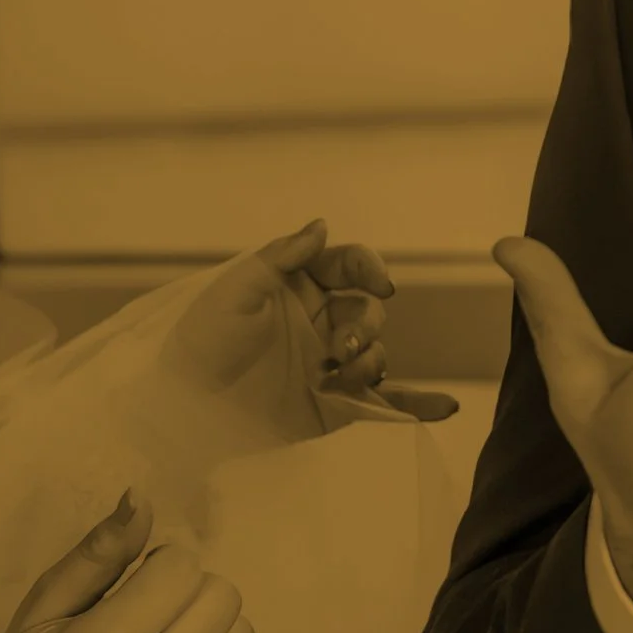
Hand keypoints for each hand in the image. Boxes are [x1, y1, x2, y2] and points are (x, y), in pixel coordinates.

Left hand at [168, 221, 457, 422]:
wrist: (185, 407)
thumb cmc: (202, 342)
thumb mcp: (234, 291)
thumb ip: (281, 258)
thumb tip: (323, 225)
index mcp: (298, 286)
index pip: (348, 264)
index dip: (368, 268)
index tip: (379, 283)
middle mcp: (319, 321)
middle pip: (369, 309)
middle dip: (364, 326)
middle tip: (341, 350)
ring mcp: (329, 364)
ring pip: (377, 352)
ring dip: (372, 361)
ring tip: (345, 379)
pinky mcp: (335, 404)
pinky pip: (384, 402)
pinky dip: (417, 404)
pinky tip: (447, 406)